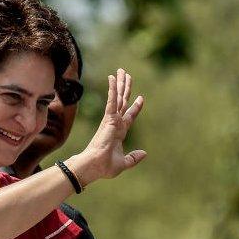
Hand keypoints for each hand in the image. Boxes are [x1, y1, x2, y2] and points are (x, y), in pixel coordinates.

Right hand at [69, 68, 145, 184]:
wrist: (94, 166)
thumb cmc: (104, 167)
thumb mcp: (123, 163)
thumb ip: (133, 158)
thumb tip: (144, 153)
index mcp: (119, 132)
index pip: (129, 116)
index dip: (135, 107)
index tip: (140, 98)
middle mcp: (115, 123)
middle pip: (123, 101)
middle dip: (126, 89)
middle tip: (127, 76)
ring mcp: (111, 120)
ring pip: (118, 97)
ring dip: (120, 84)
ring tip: (122, 71)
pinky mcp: (108, 119)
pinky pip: (112, 100)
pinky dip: (113, 89)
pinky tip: (113, 78)